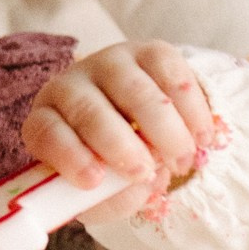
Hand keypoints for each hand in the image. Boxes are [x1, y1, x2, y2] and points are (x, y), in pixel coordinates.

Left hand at [22, 42, 217, 220]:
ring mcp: (111, 63)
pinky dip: (191, 110)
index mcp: (48, 120)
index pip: (47, 132)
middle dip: (119, 145)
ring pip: (135, 91)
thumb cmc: (110, 164)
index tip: (94, 181)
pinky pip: (172, 74)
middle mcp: (72, 85)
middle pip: (89, 110)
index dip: (69, 155)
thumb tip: (140, 186)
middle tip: (144, 172)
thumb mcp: (102, 190)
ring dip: (163, 130)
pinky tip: (202, 138)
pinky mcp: (150, 52)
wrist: (135, 123)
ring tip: (181, 161)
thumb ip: (113, 197)